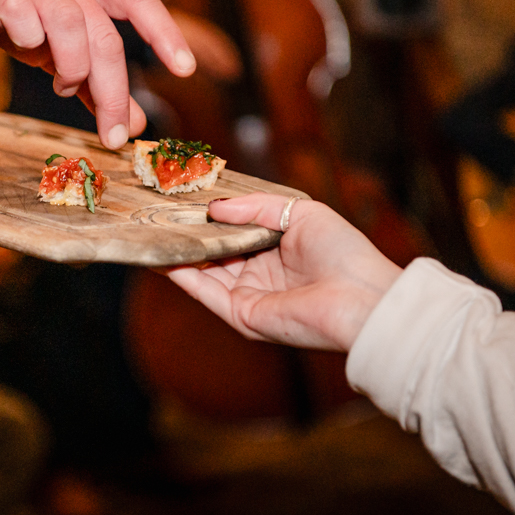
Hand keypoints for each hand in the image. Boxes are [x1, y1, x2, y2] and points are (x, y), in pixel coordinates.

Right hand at [0, 0, 196, 148]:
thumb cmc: (7, 13)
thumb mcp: (58, 49)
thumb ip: (96, 83)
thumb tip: (136, 124)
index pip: (139, 1)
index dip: (166, 33)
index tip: (185, 69)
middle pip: (105, 36)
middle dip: (114, 92)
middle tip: (113, 135)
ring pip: (71, 25)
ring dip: (73, 69)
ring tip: (63, 88)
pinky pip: (22, 15)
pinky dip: (30, 40)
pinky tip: (26, 53)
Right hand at [166, 193, 401, 350]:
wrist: (362, 297)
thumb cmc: (344, 253)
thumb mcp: (300, 212)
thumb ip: (255, 206)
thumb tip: (213, 208)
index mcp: (277, 251)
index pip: (234, 232)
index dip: (211, 218)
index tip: (184, 199)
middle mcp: (260, 275)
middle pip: (215, 253)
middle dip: (189, 234)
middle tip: (159, 212)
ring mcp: (250, 296)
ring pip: (204, 272)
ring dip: (180, 253)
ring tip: (152, 230)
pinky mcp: (243, 315)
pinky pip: (206, 292)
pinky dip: (182, 276)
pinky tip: (164, 256)